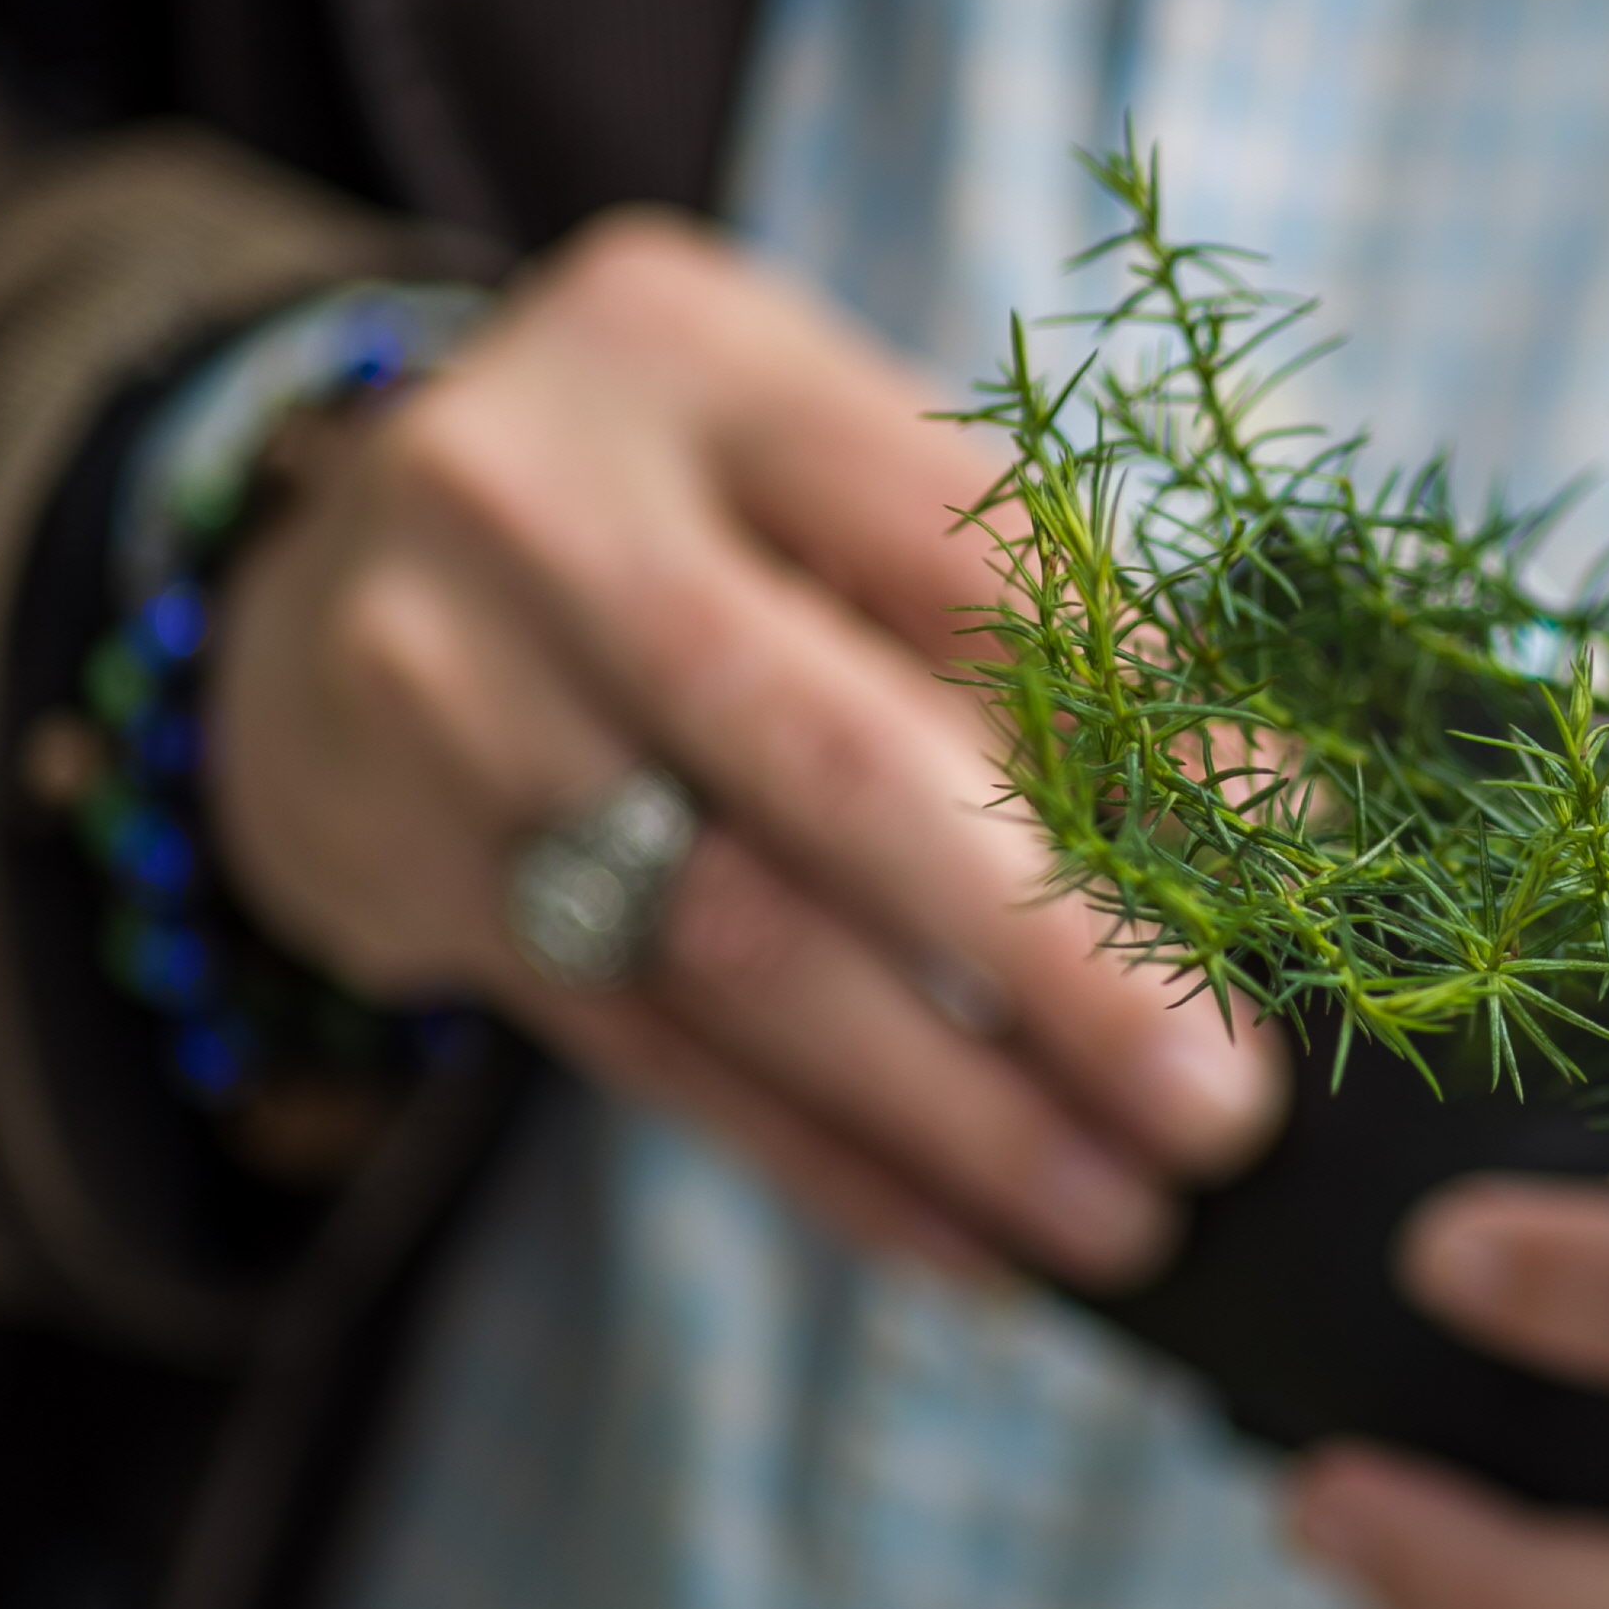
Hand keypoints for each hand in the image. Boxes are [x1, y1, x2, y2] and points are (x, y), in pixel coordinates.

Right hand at [207, 213, 1286, 1280]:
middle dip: (1055, 961)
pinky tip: (969, 1245)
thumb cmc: (676, 512)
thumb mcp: (817, 470)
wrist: (309, 569)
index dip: (1150, 729)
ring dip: (956, 1109)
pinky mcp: (404, 873)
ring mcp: (448, 699)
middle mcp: (549, 514)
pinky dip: (830, 1162)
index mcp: (706, 364)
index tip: (1299, 876)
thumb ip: (1013, 608)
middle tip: (1220, 1103)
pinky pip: (653, 1052)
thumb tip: (1276, 819)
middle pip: (837, 766)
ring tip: (1120, 1216)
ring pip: (737, 943)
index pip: (969, 557)